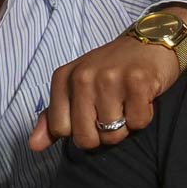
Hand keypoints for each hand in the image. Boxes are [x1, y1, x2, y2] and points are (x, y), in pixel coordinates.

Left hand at [28, 33, 180, 151]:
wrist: (152, 40)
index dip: (81, 131)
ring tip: (129, 104)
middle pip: (87, 138)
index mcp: (64, 78)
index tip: (94, 114)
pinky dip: (144, 116)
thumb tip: (34, 146)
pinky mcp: (138, 82)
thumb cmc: (114, 67)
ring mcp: (110, 79)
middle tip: (115, 113)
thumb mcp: (78, 85)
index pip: (61, 130)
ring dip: (126, 126)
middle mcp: (83, 77)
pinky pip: (138, 123)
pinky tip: (143, 98)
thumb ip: (54, 116)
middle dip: (104, 135)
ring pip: (113, 134)